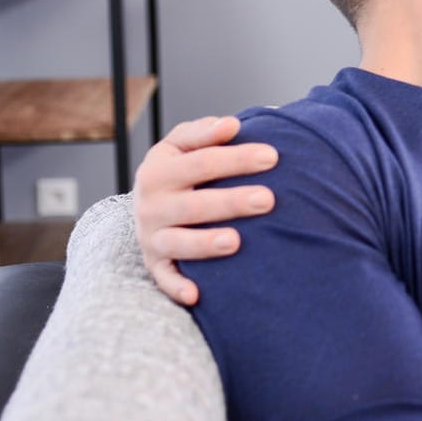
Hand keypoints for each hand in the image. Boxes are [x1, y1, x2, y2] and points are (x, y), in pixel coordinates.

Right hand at [131, 115, 278, 305]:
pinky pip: (165, 279)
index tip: (272, 156)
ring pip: (179, 243)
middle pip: (195, 204)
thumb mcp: (181, 146)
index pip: (201, 162)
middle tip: (268, 199)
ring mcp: (152, 236)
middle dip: (231, 201)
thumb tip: (231, 125)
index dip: (236, 159)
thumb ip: (204, 133)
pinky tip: (197, 295)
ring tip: (236, 242)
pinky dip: (178, 288)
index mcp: (158, 170)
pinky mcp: (156, 264)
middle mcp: (151, 205)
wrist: (148, 205)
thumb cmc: (178, 171)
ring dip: (205, 244)